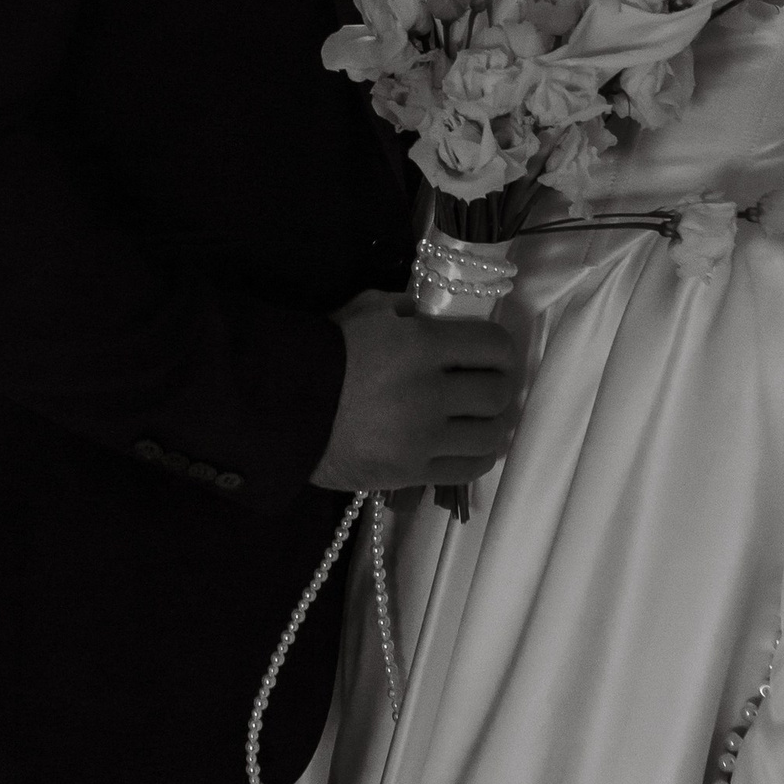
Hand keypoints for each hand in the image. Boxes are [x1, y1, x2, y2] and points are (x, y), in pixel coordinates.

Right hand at [310, 295, 520, 495]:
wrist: (283, 408)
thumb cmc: (325, 352)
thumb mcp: (365, 310)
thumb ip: (406, 309)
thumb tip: (430, 317)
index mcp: (421, 345)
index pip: (492, 346)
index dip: (501, 349)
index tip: (494, 353)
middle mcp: (430, 393)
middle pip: (497, 392)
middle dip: (497, 385)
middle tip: (486, 384)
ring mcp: (423, 439)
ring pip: (490, 434)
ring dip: (490, 423)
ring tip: (478, 417)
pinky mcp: (412, 474)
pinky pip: (468, 469)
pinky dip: (477, 455)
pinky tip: (468, 444)